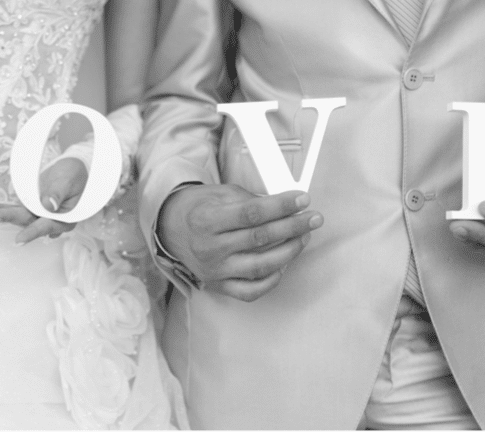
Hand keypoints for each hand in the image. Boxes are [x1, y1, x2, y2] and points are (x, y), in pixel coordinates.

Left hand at [0, 157, 87, 243]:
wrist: (75, 169)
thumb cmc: (76, 175)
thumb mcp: (70, 180)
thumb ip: (58, 193)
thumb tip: (48, 205)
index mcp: (65, 219)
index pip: (48, 226)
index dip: (33, 232)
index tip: (19, 240)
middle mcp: (50, 220)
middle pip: (28, 221)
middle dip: (10, 218)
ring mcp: (39, 214)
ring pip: (18, 216)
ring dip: (2, 213)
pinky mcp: (30, 206)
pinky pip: (14, 208)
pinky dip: (1, 207)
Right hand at [158, 184, 322, 300]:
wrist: (171, 229)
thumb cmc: (199, 209)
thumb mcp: (221, 194)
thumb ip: (251, 200)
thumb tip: (285, 206)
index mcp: (207, 220)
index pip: (252, 213)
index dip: (281, 206)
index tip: (302, 199)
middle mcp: (210, 248)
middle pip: (261, 238)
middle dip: (293, 226)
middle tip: (313, 218)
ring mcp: (215, 270)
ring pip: (261, 266)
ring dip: (289, 251)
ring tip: (303, 237)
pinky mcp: (219, 286)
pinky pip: (251, 291)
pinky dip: (272, 280)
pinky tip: (284, 264)